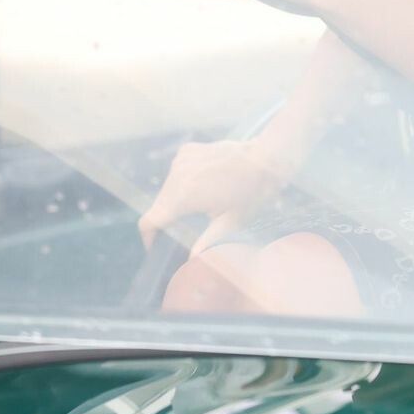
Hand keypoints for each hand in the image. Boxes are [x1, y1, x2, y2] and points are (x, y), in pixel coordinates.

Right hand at [139, 136, 283, 253]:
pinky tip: (203, 185)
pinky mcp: (187, 150)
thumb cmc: (250, 193)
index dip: (148, 237)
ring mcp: (180, 159)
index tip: (157, 247)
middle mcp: (176, 175)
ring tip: (198, 206)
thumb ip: (206, 244)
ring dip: (175, 200)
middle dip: (166, 219)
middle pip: (158, 205)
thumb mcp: (229, 223)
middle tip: (184, 229)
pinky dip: (183, 182)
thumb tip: (191, 263)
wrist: (264, 158)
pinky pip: (176, 172)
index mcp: (183, 196)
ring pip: (167, 188)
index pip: (149, 221)